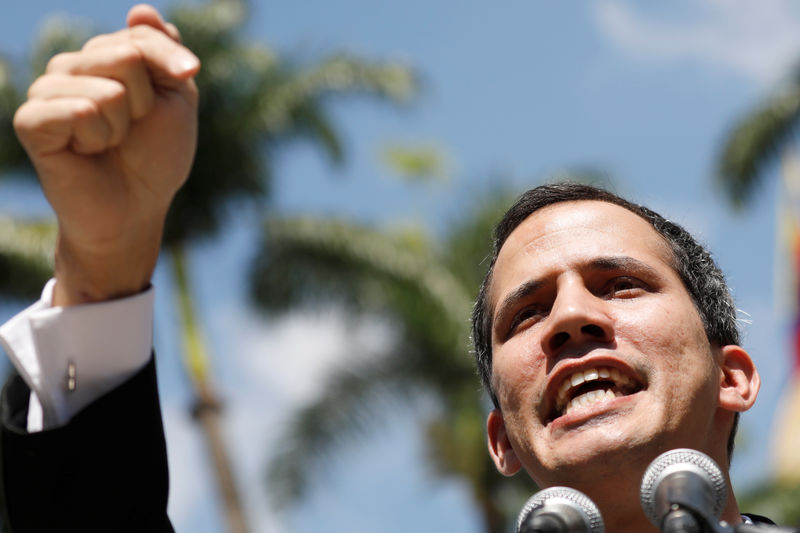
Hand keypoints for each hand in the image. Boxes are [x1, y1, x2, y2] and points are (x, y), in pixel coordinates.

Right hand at [14, 4, 199, 304]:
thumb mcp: (176, 101)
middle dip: (146, 103)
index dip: (173, 62)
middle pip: (124, 56)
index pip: (142, 34)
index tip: (189, 76)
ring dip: (121, 127)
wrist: (136, 208)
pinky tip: (86, 151)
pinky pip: (77, 110)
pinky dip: (95, 137)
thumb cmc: (156, 157)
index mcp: (106, 57)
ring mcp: (48, 91)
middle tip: (132, 130)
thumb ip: (163, 54)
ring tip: (108, 144)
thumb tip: (140, 11)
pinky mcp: (32, 121)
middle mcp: (72, 66)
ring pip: (107, 90)